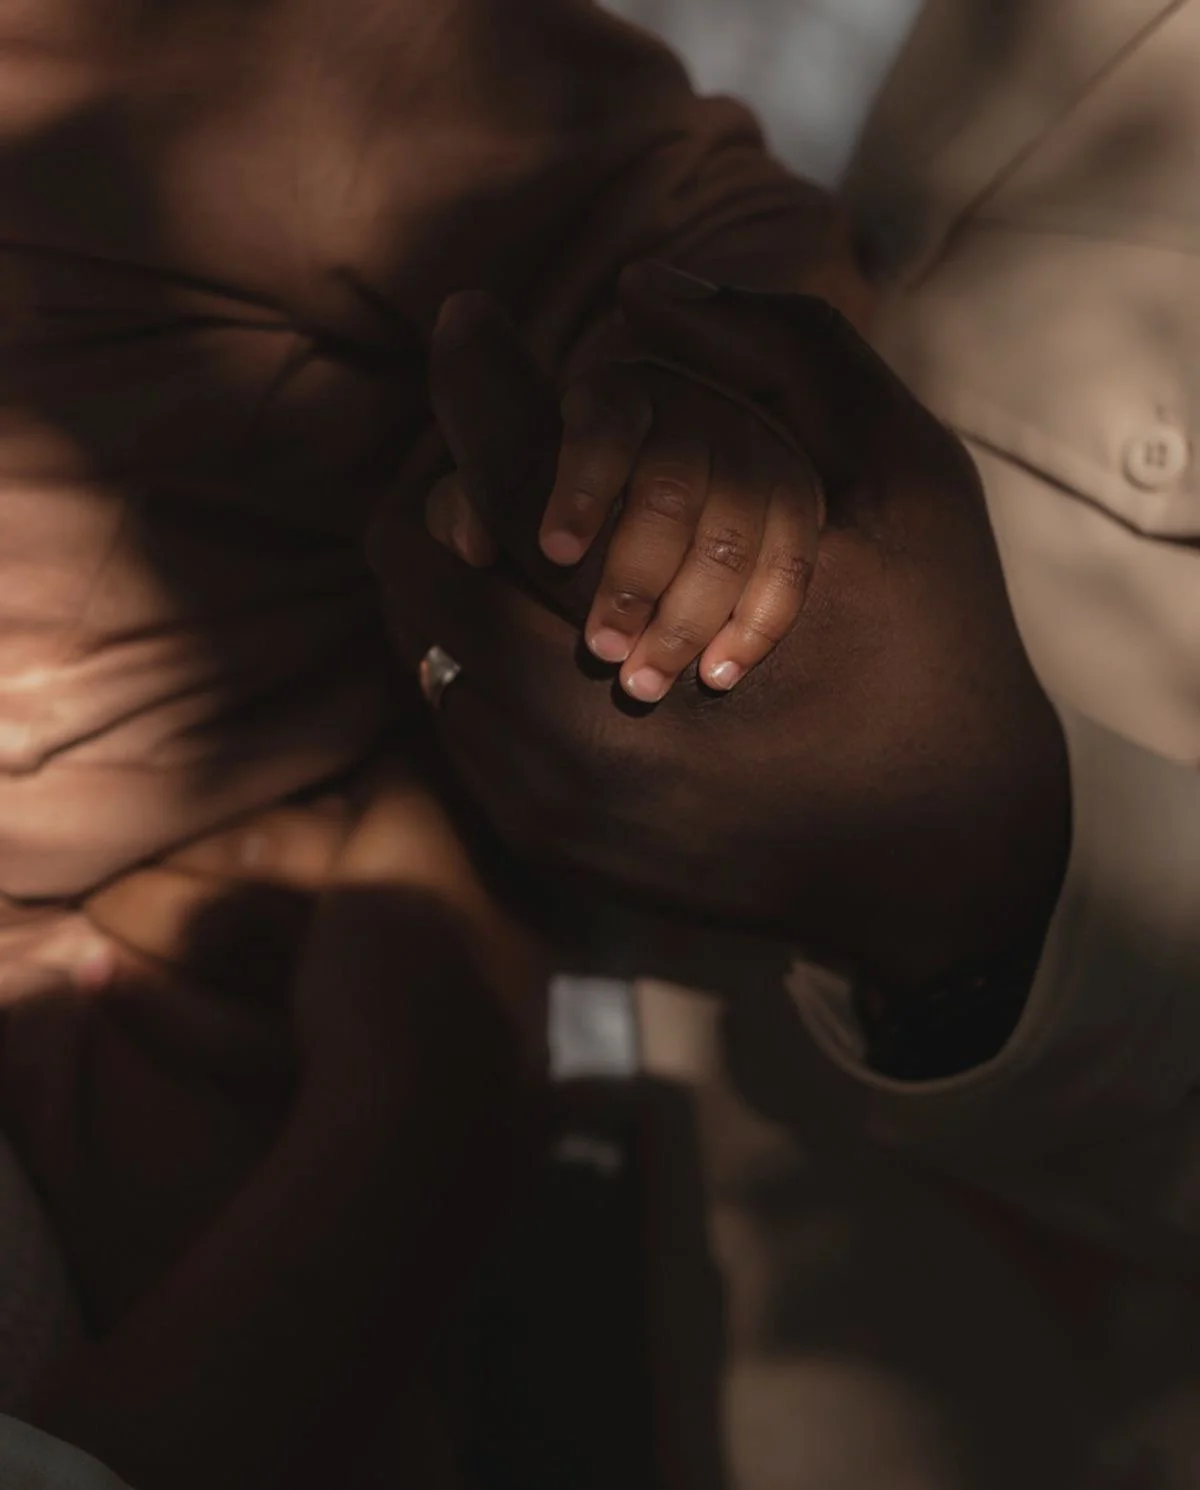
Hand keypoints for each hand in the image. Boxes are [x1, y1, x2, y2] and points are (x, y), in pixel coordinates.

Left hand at [370, 265, 1069, 990]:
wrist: (943, 864)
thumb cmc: (937, 657)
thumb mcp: (910, 479)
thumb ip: (791, 355)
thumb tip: (645, 281)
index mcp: (646, 614)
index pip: (502, 471)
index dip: (471, 379)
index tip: (463, 317)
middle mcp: (566, 726)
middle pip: (422, 569)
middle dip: (442, 496)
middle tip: (491, 457)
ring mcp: (549, 803)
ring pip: (431, 654)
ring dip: (454, 583)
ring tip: (515, 544)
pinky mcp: (553, 850)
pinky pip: (462, 731)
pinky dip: (480, 666)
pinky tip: (545, 638)